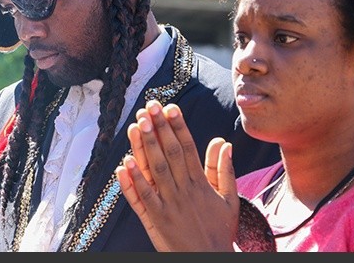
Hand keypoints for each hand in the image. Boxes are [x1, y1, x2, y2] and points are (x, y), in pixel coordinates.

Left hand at [115, 100, 239, 250]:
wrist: (210, 261)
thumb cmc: (219, 231)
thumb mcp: (229, 199)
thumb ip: (223, 170)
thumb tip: (224, 142)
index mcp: (201, 183)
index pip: (188, 148)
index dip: (178, 126)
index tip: (170, 107)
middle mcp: (184, 190)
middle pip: (170, 153)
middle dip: (159, 128)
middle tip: (150, 106)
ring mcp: (169, 204)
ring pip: (155, 170)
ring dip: (145, 147)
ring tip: (137, 125)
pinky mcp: (156, 219)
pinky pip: (142, 197)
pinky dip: (133, 181)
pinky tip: (124, 163)